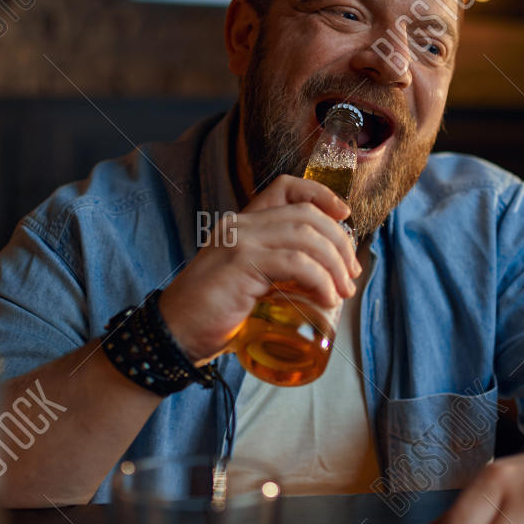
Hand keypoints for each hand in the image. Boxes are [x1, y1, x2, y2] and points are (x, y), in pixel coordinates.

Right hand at [158, 174, 360, 362]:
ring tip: (343, 292)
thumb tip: (321, 282)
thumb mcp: (247, 284)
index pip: (285, 187)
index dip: (321, 195)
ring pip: (306, 237)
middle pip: (306, 215)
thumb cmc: (211, 317)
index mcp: (240, 223)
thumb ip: (274, 273)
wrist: (172, 335)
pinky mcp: (240, 265)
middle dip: (340, 243)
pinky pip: (295, 263)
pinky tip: (327, 298)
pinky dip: (320, 280)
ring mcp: (239, 242)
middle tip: (351, 276)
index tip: (345, 217)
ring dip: (335, 265)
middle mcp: (239, 224)